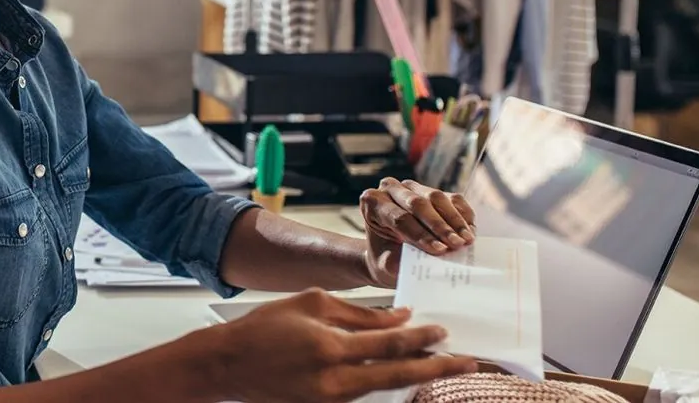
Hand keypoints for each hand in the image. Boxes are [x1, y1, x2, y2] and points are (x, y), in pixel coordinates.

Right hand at [213, 289, 476, 402]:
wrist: (229, 365)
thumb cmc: (266, 328)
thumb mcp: (311, 304)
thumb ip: (358, 313)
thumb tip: (398, 318)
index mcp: (331, 347)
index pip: (389, 343)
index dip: (421, 337)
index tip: (443, 330)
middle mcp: (334, 380)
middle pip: (399, 375)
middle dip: (437, 367)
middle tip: (469, 361)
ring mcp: (330, 400)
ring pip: (386, 388)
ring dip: (416, 377)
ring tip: (442, 366)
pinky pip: (365, 395)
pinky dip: (388, 385)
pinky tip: (406, 376)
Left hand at [360, 178, 475, 286]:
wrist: (389, 253)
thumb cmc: (386, 257)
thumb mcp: (386, 264)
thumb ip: (401, 262)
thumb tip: (426, 263)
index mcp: (372, 202)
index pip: (399, 218)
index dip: (420, 234)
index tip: (438, 249)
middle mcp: (390, 189)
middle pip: (418, 204)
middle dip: (439, 226)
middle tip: (455, 244)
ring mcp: (413, 187)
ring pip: (436, 198)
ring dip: (454, 221)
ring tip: (465, 240)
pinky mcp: (433, 192)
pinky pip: (452, 198)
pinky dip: (463, 215)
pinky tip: (469, 231)